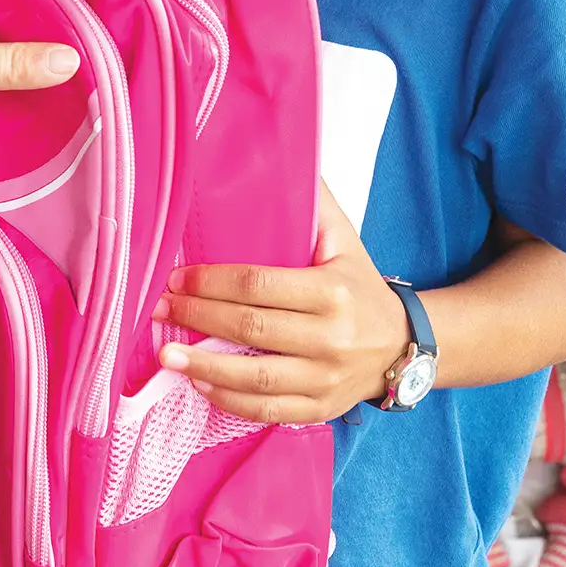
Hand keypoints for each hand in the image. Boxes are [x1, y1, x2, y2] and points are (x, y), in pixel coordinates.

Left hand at [158, 182, 409, 422]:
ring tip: (166, 355)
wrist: (406, 345)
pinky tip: (199, 384)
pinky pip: (268, 411)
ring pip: (255, 378)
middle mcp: (331, 338)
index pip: (258, 285)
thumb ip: (312, 205)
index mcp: (331, 292)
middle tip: (159, 308)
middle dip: (197, 317)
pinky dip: (229, 401)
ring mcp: (325, 379)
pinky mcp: (320, 408)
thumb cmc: (360, 286)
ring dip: (204, 367)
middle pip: (250, 328)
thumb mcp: (344, 240)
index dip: (211, 282)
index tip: (176, 278)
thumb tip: (280, 155)